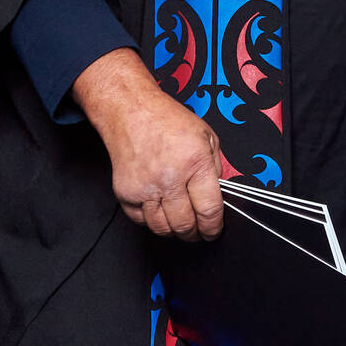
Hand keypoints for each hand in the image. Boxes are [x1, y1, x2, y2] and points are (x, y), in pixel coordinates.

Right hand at [72, 46, 223, 241]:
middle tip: (199, 232)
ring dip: (174, 231)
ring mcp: (145, 187)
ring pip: (162, 228)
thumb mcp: (206, 136)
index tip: (214, 231)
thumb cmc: (168, 121)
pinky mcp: (126, 193)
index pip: (209, 210)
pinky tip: (160, 211)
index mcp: (194, 162)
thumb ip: (215, 168)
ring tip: (181, 223)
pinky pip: (141, 221)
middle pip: (185, 224)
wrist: (130, 111)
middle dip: (196, 234)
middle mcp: (169, 178)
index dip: (213, 227)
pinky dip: (152, 222)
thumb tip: (219, 195)